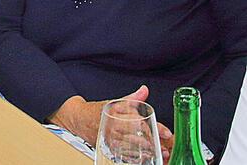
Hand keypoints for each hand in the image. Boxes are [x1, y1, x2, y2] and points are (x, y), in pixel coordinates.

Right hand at [52, 87, 171, 158]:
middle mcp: (114, 126)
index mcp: (117, 113)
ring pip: (132, 146)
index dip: (156, 128)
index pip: (140, 121)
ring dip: (147, 151)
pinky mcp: (109, 147)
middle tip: (165, 146)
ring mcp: (111, 138)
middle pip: (138, 135)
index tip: (167, 133)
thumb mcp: (114, 102)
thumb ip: (132, 98)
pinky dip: (135, 156)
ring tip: (159, 153)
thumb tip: (144, 90)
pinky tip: (144, 157)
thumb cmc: (97, 111)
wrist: (79, 119)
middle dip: (154, 142)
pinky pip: (124, 153)